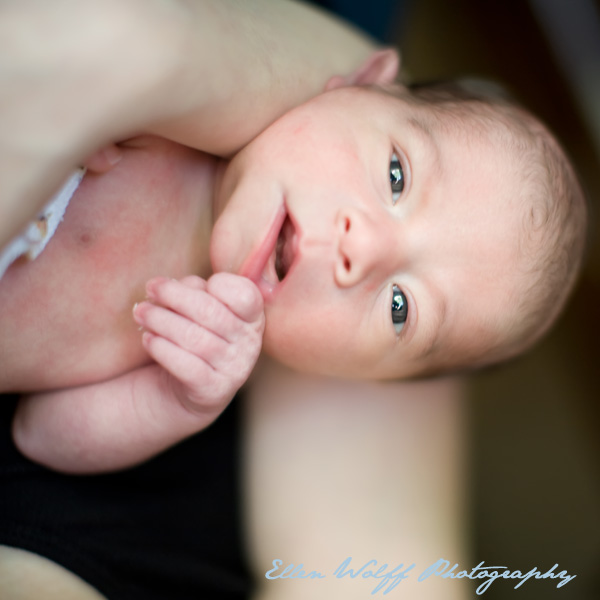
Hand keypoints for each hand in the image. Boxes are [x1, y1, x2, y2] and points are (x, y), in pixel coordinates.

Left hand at [133, 273, 264, 415]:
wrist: (186, 389)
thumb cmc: (195, 336)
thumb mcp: (201, 310)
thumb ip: (196, 291)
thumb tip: (177, 287)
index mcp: (252, 318)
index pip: (244, 294)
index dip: (219, 284)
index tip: (189, 283)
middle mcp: (250, 343)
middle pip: (211, 312)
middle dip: (174, 295)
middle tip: (150, 288)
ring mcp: (235, 369)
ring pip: (195, 338)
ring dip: (161, 321)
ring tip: (141, 313)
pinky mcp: (214, 390)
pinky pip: (187, 366)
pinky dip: (163, 349)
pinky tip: (148, 339)